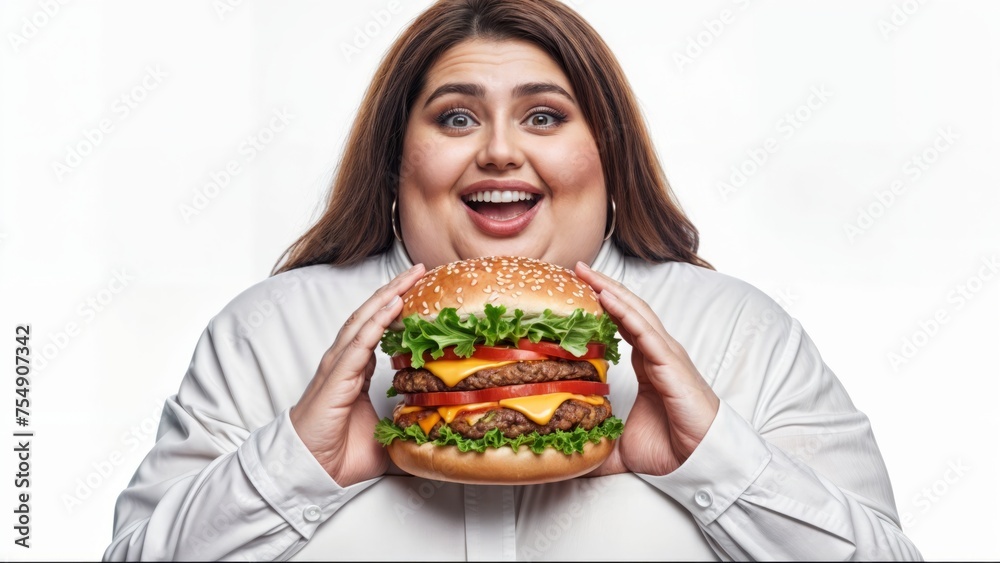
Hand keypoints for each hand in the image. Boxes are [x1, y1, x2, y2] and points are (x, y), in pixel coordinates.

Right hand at [290, 264, 424, 485]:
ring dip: (388, 295)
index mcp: (355, 370)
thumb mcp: (386, 435)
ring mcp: (339, 365)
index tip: (421, 292)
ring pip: (365, 320)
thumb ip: (407, 425)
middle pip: (371, 315)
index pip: (377, 329)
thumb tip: (437, 429)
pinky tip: (393, 304)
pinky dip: (376, 320)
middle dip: (395, 290)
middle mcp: (345, 361)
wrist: (311, 470)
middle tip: (419, 269)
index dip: (397, 308)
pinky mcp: (336, 376)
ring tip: (409, 276)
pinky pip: (359, 341)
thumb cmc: (340, 454)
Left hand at [576, 262, 719, 475]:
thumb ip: (596, 446)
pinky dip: (626, 312)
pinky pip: (646, 331)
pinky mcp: (671, 364)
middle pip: (628, 309)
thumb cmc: (671, 449)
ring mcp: (666, 355)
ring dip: (611, 290)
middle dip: (603, 286)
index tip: (576, 290)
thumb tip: (569, 459)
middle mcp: (658, 353)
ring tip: (586, 273)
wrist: (700, 461)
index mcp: (648, 364)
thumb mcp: (620, 447)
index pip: (622, 324)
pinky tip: (606, 297)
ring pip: (636, 312)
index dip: (602, 304)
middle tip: (576, 267)